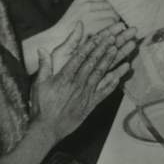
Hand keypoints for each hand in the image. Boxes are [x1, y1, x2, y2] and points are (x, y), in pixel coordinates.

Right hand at [31, 22, 136, 141]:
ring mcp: (86, 93)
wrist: (48, 129)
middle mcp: (78, 83)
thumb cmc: (42, 106)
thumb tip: (42, 49)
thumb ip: (44, 66)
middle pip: (94, 62)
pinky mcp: (92, 103)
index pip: (80, 57)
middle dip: (105, 47)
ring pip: (102, 73)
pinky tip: (123, 71)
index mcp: (65, 77)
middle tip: (116, 36)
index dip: (92, 45)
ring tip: (121, 48)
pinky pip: (106, 90)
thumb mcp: (39, 84)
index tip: (101, 35)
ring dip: (112, 59)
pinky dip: (115, 80)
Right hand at [58, 0, 120, 39]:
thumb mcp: (77, 9)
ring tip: (112, 29)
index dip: (112, 6)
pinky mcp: (91, 28)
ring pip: (113, 16)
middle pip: (111, 7)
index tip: (114, 12)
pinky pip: (109, 26)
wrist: (56, 39)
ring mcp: (88, 16)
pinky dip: (111, 30)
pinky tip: (108, 34)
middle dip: (115, 15)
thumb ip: (91, 2)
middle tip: (116, 23)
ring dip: (115, 23)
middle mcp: (85, 5)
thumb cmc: (69, 26)